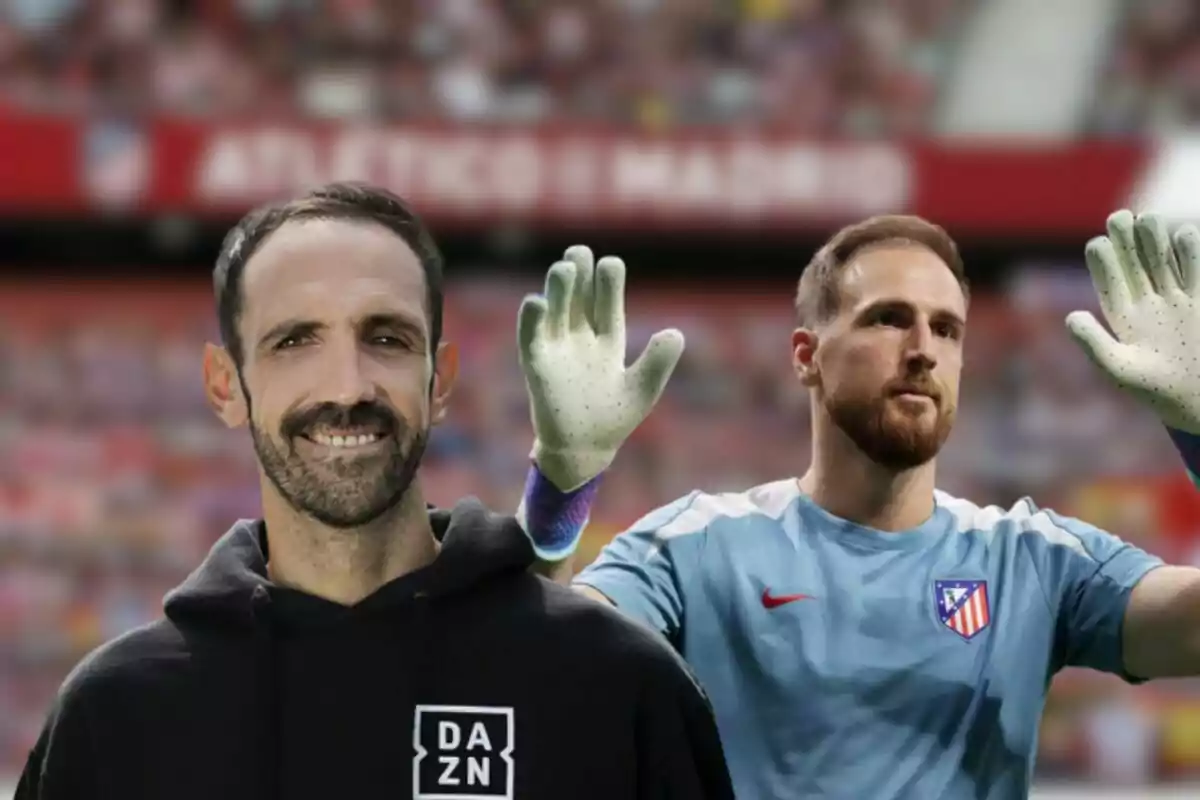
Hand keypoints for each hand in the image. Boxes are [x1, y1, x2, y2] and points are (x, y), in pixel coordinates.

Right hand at [517, 246, 684, 489]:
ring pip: (555, 311)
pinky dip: (532, 320)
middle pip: (578, 298)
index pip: (606, 303)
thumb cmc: (614, 419)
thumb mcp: (643, 390)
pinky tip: (536, 302)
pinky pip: (531, 338)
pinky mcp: (537, 366)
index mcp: (607, 340)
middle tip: (580, 251)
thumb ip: (658, 363)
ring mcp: (557, 350)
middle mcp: (580, 338)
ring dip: (558, 290)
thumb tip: (675, 333)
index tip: (611, 264)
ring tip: (564, 268)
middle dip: (579, 274)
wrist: (585, 451)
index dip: (608, 284)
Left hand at [1067, 210, 1199, 434]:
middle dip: (1127, 241)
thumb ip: (1094, 344)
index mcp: (1123, 317)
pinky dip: (1191, 252)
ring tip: (1146, 218)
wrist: (1197, 399)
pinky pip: (1196, 271)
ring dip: (1155, 241)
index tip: (1097, 243)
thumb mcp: (1119, 369)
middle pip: (1135, 264)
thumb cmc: (1155, 390)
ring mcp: (1177, 300)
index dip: (1103, 262)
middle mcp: (1148, 304)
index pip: (1109, 282)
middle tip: (1119, 216)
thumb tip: (1072, 316)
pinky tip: (1182, 235)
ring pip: (1163, 262)